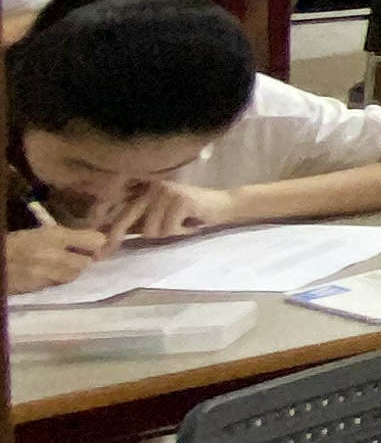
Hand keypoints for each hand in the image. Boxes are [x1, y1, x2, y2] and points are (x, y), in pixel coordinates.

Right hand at [7, 225, 101, 293]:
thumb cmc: (18, 243)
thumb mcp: (44, 232)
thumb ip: (70, 237)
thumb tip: (98, 242)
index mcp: (55, 235)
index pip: (94, 240)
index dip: (97, 243)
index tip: (96, 245)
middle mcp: (54, 254)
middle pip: (85, 262)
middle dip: (83, 260)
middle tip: (76, 257)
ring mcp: (46, 273)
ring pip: (73, 275)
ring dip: (72, 271)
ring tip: (61, 266)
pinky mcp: (39, 287)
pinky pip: (58, 284)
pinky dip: (58, 280)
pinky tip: (50, 274)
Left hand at [102, 183, 226, 240]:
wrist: (224, 206)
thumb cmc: (190, 215)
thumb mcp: (159, 217)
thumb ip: (137, 222)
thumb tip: (108, 237)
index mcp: (145, 190)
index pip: (117, 206)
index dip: (102, 222)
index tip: (93, 243)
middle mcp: (152, 187)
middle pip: (126, 218)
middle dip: (115, 238)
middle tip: (102, 255)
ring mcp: (166, 192)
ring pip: (150, 230)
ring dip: (165, 235)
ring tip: (178, 228)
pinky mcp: (181, 200)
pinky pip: (168, 229)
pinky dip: (179, 233)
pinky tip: (189, 225)